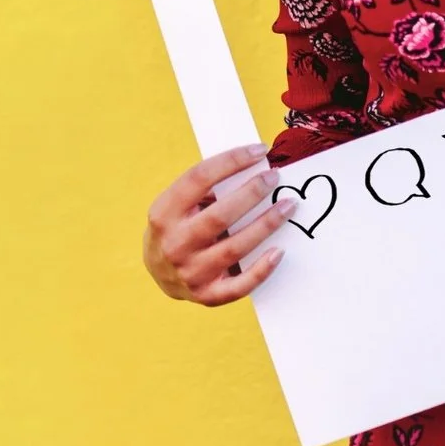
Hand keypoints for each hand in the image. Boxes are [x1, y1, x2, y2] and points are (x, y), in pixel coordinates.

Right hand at [142, 142, 293, 304]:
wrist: (157, 272)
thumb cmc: (177, 226)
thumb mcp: (177, 204)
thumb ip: (206, 189)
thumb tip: (252, 168)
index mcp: (164, 213)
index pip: (198, 179)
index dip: (231, 161)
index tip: (259, 150)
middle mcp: (175, 244)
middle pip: (219, 216)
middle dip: (252, 193)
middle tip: (274, 177)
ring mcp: (190, 273)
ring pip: (234, 248)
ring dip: (266, 225)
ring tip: (287, 206)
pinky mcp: (206, 295)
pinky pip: (239, 286)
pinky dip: (261, 270)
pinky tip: (279, 252)